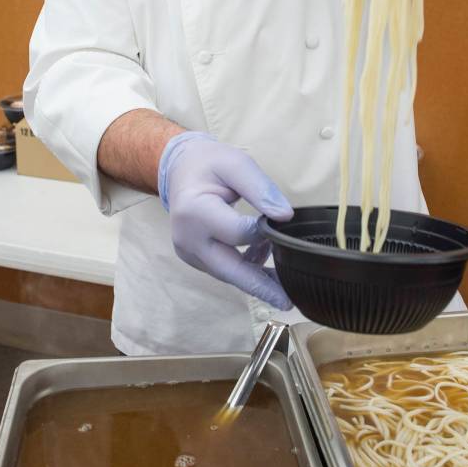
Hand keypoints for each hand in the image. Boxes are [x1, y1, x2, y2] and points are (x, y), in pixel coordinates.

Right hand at [158, 132, 293, 308]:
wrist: (179, 169)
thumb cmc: (209, 164)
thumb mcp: (237, 164)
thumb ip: (261, 189)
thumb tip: (285, 216)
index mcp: (195, 212)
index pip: (238, 233)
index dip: (265, 234)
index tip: (286, 227)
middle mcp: (188, 238)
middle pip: (229, 270)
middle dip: (260, 286)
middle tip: (287, 301)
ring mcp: (188, 252)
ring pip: (228, 274)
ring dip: (256, 280)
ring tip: (285, 288)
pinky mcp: (194, 258)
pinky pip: (223, 269)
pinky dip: (244, 269)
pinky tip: (264, 258)